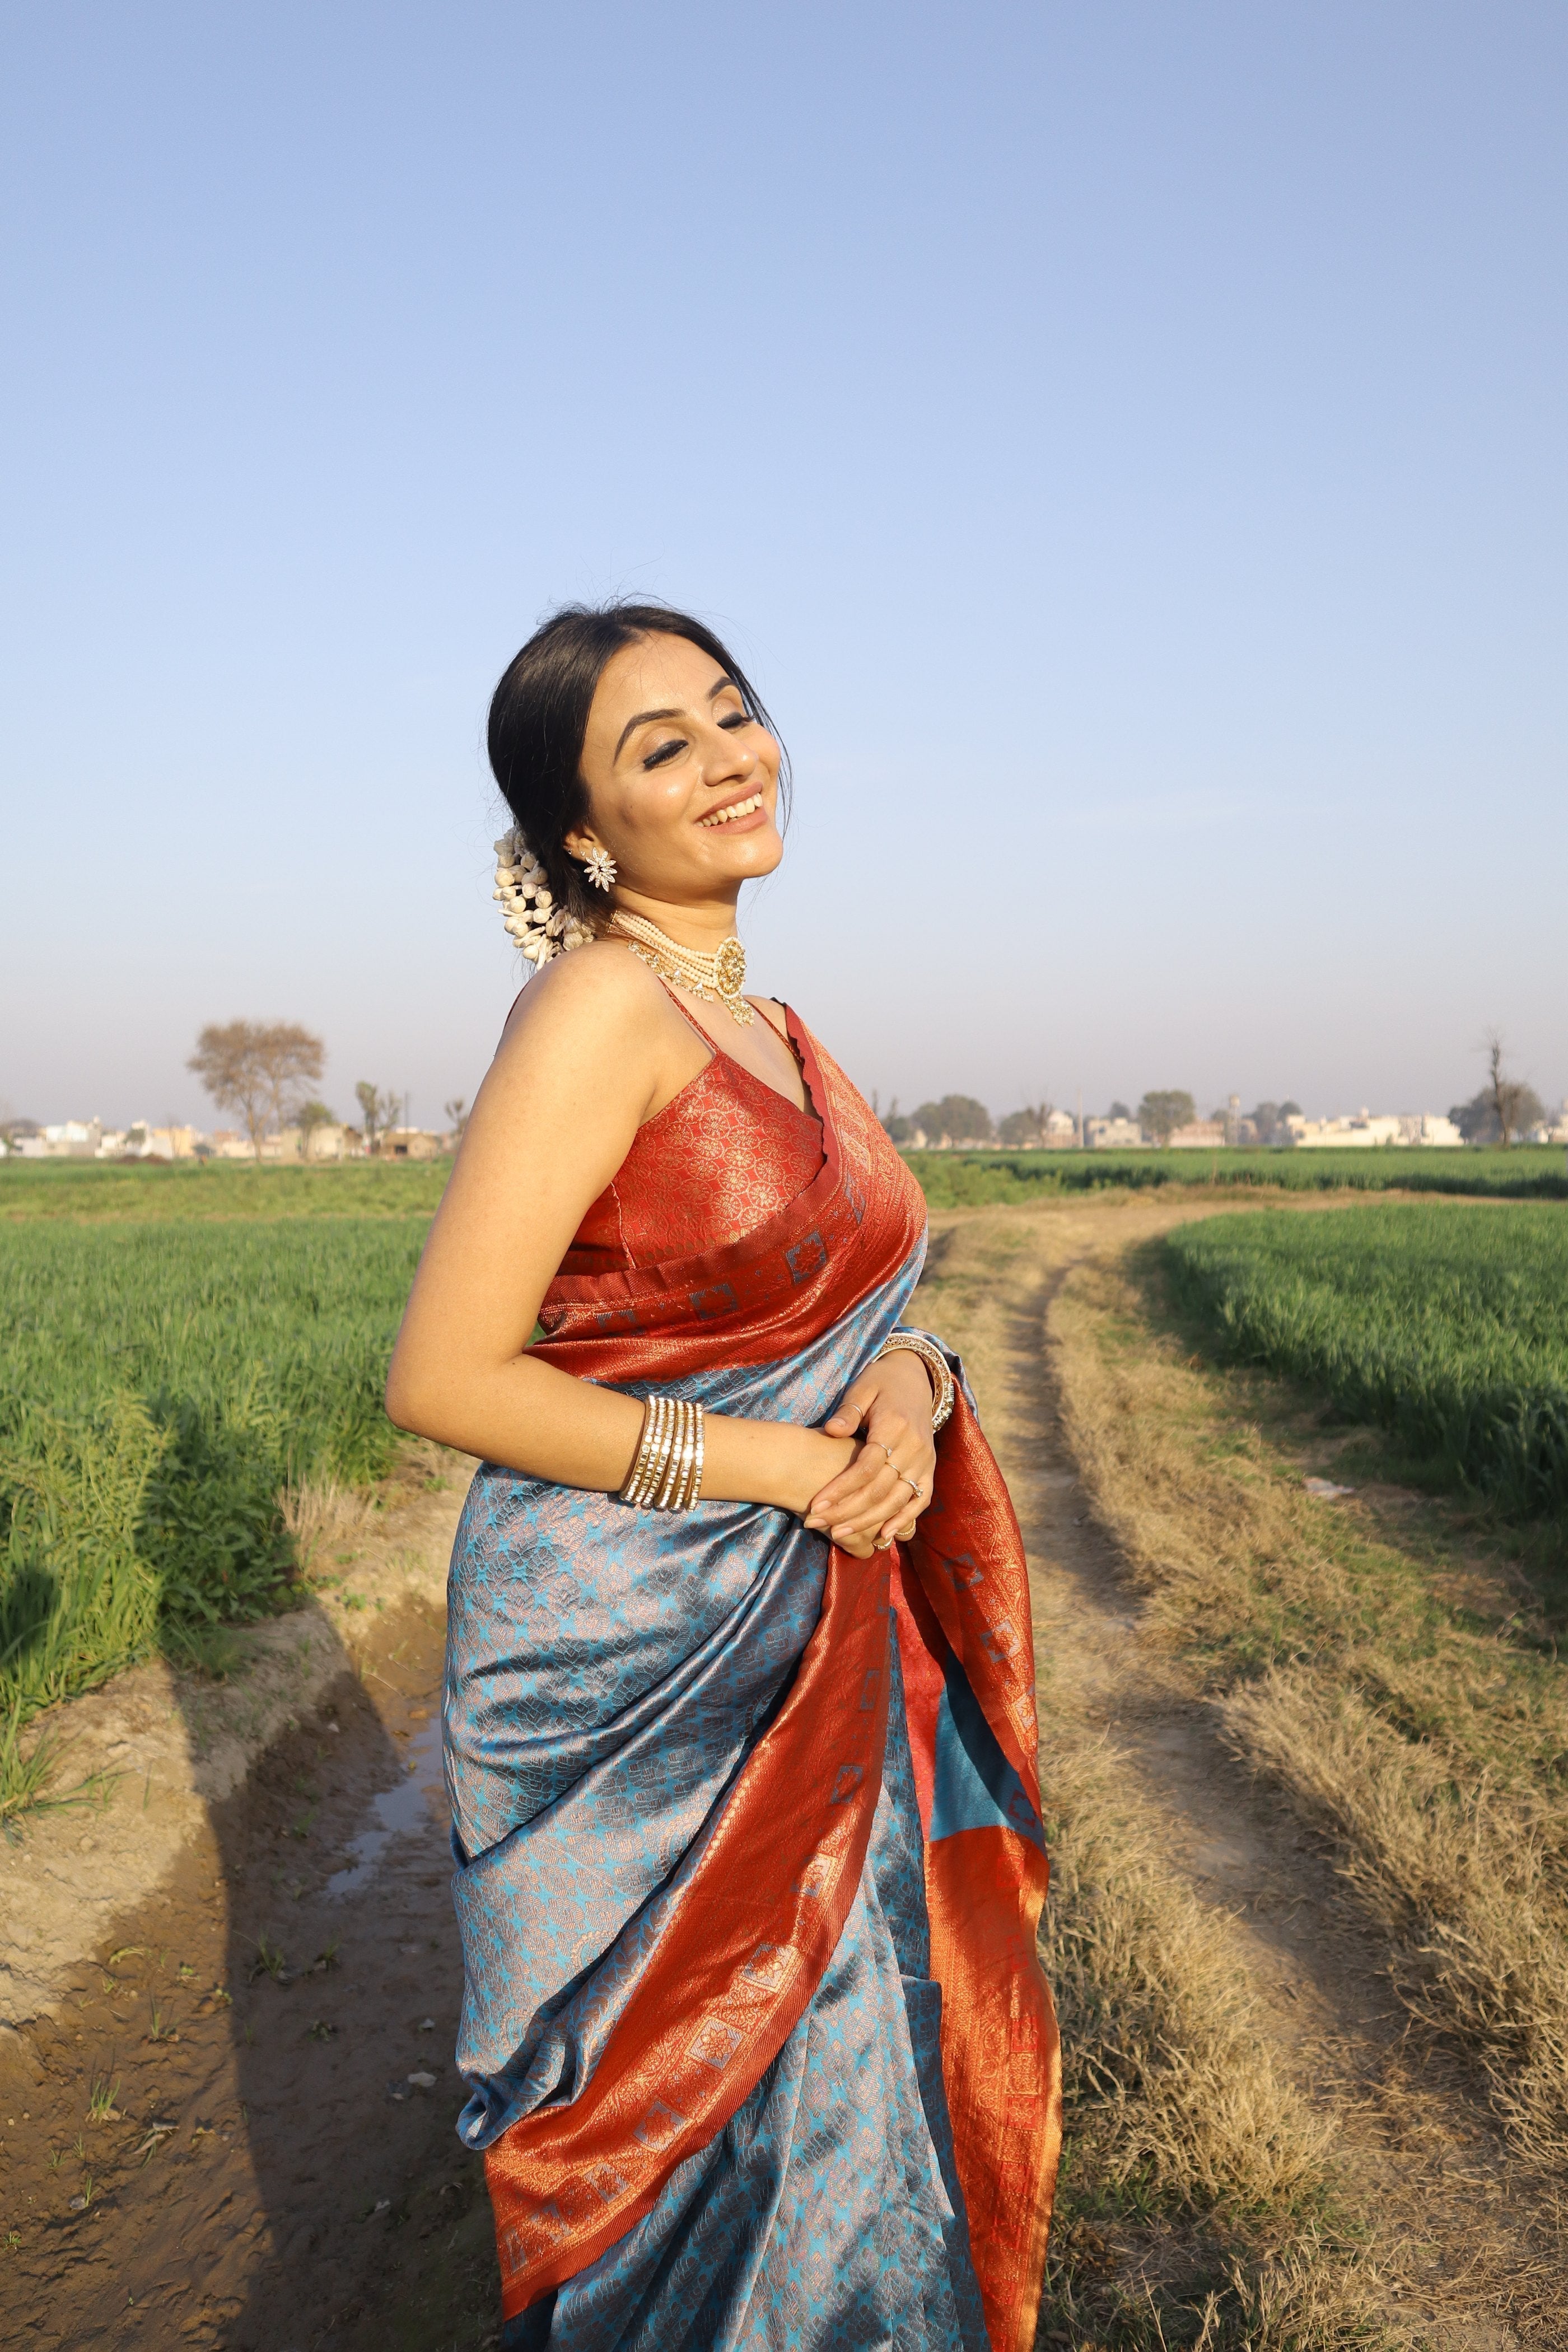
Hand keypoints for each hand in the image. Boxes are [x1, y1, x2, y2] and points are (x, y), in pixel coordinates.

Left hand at [804, 1350, 936, 1550]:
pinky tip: (883, 1536)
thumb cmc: (880, 1384)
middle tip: (815, 1524)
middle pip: (879, 1489)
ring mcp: (925, 1461)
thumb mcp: (862, 1388)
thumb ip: (848, 1410)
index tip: (815, 1506)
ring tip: (838, 1534)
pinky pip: (920, 1501)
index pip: (866, 1467)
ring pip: (897, 1500)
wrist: (915, 1379)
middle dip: (846, 1511)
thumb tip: (831, 1430)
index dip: (840, 1489)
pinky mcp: (929, 1470)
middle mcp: (914, 1448)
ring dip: (868, 1521)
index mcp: (894, 1426)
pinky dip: (903, 1520)